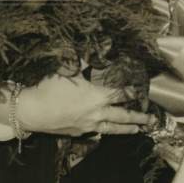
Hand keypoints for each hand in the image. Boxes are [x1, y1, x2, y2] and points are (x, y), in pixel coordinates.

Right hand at [15, 74, 155, 136]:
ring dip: (127, 129)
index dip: (133, 93)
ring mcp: (87, 125)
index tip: (143, 92)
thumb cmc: (49, 88)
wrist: (30, 111)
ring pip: (112, 129)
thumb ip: (86, 61)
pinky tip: (109, 132)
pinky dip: (106, 131)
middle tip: (152, 120)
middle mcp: (96, 113)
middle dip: (139, 117)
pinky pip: (97, 132)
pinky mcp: (78, 133)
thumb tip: (100, 49)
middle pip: (123, 116)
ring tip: (138, 130)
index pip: (121, 95)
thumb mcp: (69, 70)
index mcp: (97, 96)